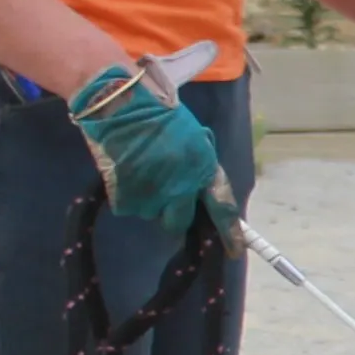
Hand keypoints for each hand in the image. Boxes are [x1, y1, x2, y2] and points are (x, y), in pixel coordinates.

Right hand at [72, 60, 232, 233]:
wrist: (120, 103)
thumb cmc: (158, 112)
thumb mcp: (193, 136)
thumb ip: (199, 165)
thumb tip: (200, 190)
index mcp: (202, 166)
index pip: (222, 207)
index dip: (229, 232)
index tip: (235, 251)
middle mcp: (180, 186)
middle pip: (179, 222)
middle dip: (175, 214)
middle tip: (165, 194)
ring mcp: (151, 193)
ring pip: (152, 213)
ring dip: (150, 199)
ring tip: (141, 169)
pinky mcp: (124, 196)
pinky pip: (129, 206)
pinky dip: (128, 194)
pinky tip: (126, 170)